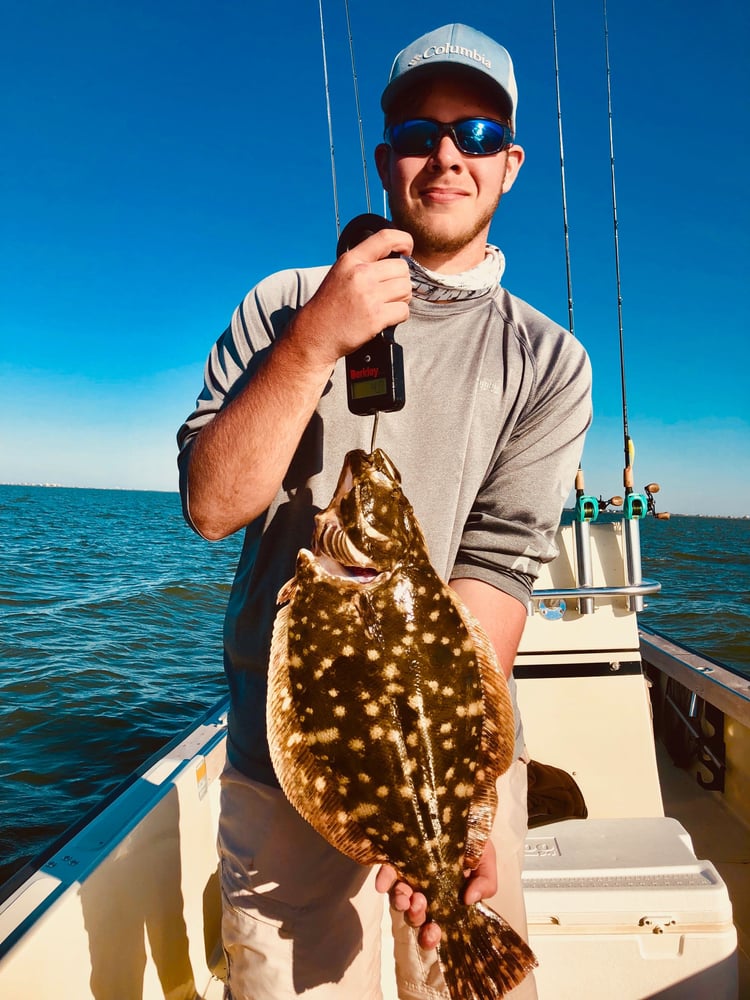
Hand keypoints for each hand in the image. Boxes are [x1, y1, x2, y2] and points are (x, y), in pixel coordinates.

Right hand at [288, 228, 412, 369]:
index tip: (407, 250)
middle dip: (401, 280)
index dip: (404, 240)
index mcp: (351, 260)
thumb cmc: (329, 306)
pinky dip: (399, 315)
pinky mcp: (375, 318)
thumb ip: (363, 263)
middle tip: (389, 291)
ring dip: (402, 298)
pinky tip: (386, 318)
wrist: (315, 334)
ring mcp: (369, 296)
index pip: (386, 238)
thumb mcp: (340, 273)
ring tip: (387, 304)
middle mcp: (360, 275)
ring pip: (406, 289)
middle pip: (402, 268)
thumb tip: (395, 259)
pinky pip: (404, 310)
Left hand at [375, 840, 497, 950]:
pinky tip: (383, 883)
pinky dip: (384, 879)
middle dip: (415, 917)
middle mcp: (425, 890)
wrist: (462, 809)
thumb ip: (486, 883)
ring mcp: (408, 875)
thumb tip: (468, 901)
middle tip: (421, 905)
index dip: (431, 935)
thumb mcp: (486, 861)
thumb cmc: (473, 838)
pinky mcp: (396, 857)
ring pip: (398, 897)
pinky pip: (386, 872)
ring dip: (400, 901)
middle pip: (414, 914)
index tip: (433, 933)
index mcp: (445, 897)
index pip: (435, 923)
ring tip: (407, 895)